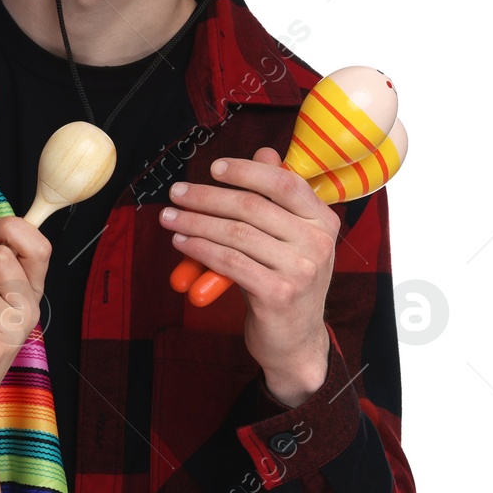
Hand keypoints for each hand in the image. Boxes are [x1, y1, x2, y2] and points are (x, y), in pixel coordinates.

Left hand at [159, 147, 335, 402]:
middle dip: (206, 196)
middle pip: (251, 206)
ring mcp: (301, 269)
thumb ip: (277, 197)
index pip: (284, 182)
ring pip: (235, 233)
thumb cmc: (286, 281)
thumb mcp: (289, 237)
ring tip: (169, 217)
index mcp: (322, 220)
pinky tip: (182, 242)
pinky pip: (229, 261)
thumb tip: (265, 152)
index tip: (213, 168)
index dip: (246, 171)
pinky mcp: (279, 293)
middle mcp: (318, 241)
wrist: (296, 340)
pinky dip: (200, 249)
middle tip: (176, 192)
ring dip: (195, 221)